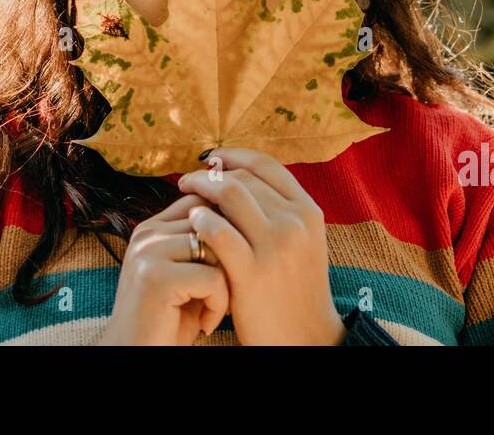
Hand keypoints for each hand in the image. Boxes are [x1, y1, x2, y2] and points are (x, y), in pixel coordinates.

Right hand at [96, 192, 230, 345]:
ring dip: (225, 285)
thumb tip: (243, 217)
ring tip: (212, 309)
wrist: (137, 357)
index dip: (225, 232)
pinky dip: (218, 305)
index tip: (223, 269)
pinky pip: (213, 277)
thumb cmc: (170, 322)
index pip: (201, 203)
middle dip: (228, 261)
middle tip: (218, 296)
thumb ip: (204, 245)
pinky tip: (205, 324)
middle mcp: (146, 234)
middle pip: (213, 223)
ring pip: (217, 248)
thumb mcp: (188, 277)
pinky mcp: (155, 277)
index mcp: (152, 228)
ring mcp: (148, 253)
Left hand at [177, 147, 345, 345]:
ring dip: (202, 188)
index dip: (235, 155)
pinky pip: (218, 230)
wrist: (305, 338)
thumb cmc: (295, 289)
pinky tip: (192, 222)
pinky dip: (201, 219)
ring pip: (230, 194)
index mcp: (308, 211)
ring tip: (185, 194)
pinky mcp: (252, 272)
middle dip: (212, 174)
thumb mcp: (302, 242)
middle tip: (190, 179)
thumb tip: (239, 177)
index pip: (267, 165)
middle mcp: (295, 223)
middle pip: (244, 178)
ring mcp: (275, 246)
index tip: (213, 159)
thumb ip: (279, 211)